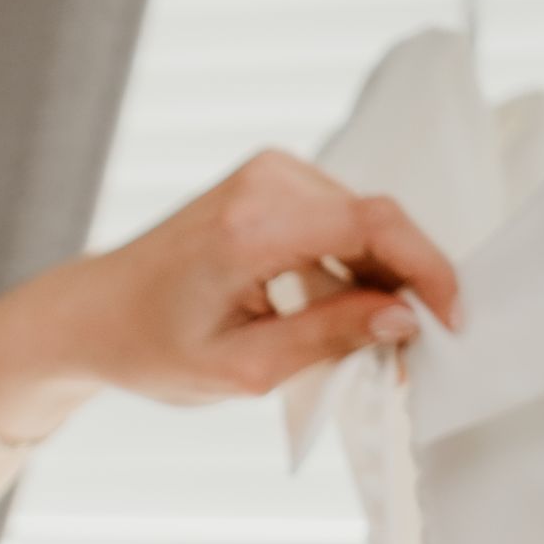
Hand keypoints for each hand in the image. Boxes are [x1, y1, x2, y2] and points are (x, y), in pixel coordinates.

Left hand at [0, 151, 460, 435]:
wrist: (92, 314)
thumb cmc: (150, 347)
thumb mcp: (242, 368)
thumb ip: (328, 338)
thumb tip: (403, 318)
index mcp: (251, 226)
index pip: (374, 227)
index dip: (427, 271)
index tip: (451, 322)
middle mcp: (264, 182)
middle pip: (376, 223)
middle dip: (405, 286)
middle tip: (407, 354)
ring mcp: (266, 174)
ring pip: (361, 224)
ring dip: (377, 281)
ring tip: (364, 346)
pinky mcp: (269, 182)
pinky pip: (335, 222)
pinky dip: (349, 267)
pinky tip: (335, 316)